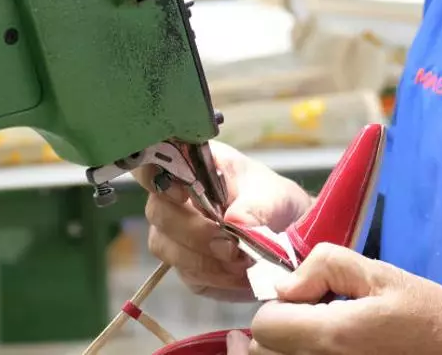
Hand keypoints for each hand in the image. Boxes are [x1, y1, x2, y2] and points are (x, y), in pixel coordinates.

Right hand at [132, 141, 312, 301]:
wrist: (290, 238)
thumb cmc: (274, 202)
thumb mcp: (274, 196)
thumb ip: (254, 207)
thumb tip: (234, 221)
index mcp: (192, 166)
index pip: (152, 164)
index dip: (154, 178)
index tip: (182, 194)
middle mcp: (174, 198)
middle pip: (158, 212)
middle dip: (193, 232)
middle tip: (230, 243)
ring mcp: (176, 233)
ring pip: (166, 247)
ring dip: (204, 259)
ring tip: (242, 260)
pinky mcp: (186, 264)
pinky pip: (187, 273)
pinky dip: (215, 276)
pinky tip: (240, 274)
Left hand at [242, 243, 441, 354]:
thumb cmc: (432, 318)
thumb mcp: (383, 275)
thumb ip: (326, 266)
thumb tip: (286, 284)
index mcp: (332, 336)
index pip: (264, 324)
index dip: (279, 305)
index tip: (308, 299)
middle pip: (263, 351)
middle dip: (279, 328)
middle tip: (314, 317)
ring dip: (285, 348)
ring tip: (318, 334)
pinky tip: (322, 350)